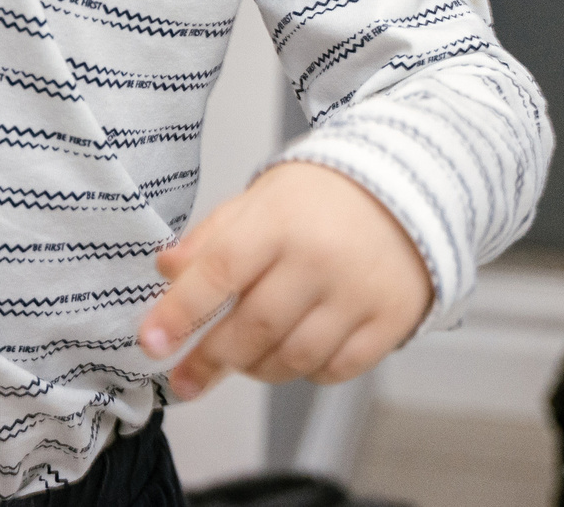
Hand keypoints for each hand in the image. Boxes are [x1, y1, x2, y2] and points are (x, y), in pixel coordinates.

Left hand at [140, 162, 432, 401]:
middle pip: (253, 327)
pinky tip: (294, 354)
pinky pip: (334, 369)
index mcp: (281, 220)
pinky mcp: (390, 321)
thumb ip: (214, 235)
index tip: (151, 342)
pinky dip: (305, 372)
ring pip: (292, 358)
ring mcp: (358, 293)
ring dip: (256, 368)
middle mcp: (320, 258)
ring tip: (242, 360)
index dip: (180, 312)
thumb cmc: (327, 194)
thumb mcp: (264, 196)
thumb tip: (166, 270)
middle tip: (184, 379)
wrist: (412, 185)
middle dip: (210, 359)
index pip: (219, 271)